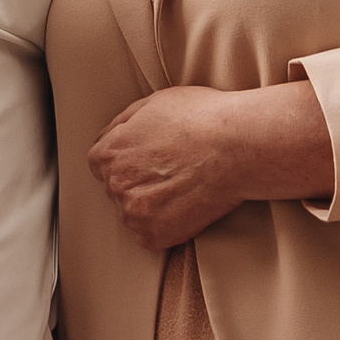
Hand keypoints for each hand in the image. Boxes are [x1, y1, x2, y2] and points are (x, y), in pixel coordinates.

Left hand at [86, 83, 335, 250]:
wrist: (237, 146)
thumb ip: (123, 123)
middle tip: (172, 171)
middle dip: (139, 181)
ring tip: (183, 186)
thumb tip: (109, 135)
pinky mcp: (155, 236)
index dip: (128, 160)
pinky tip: (186, 205)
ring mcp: (134, 213)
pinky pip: (151, 235)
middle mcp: (115, 184)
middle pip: (117, 189)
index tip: (149, 160)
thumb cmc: (201, 118)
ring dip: (151, 205)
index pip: (102, 164)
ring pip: (134, 213)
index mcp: (108, 153)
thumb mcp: (153, 103)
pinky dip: (166, 225)